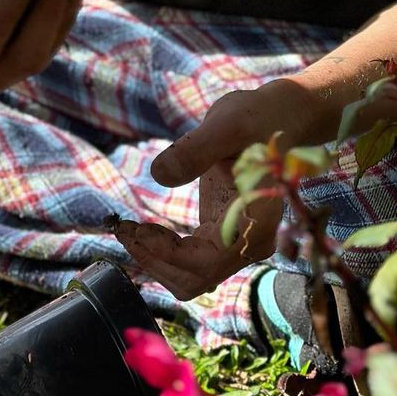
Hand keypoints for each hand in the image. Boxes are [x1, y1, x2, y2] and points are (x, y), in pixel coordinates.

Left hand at [114, 77, 316, 298]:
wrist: (275, 119)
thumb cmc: (254, 118)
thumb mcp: (225, 124)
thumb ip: (196, 149)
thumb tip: (159, 174)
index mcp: (258, 220)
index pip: (208, 261)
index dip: (166, 253)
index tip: (133, 228)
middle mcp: (253, 241)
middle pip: (197, 278)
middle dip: (155, 259)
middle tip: (122, 228)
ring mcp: (241, 243)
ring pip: (193, 277)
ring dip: (156, 260)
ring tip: (127, 229)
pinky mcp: (226, 236)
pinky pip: (193, 262)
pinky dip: (164, 252)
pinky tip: (142, 229)